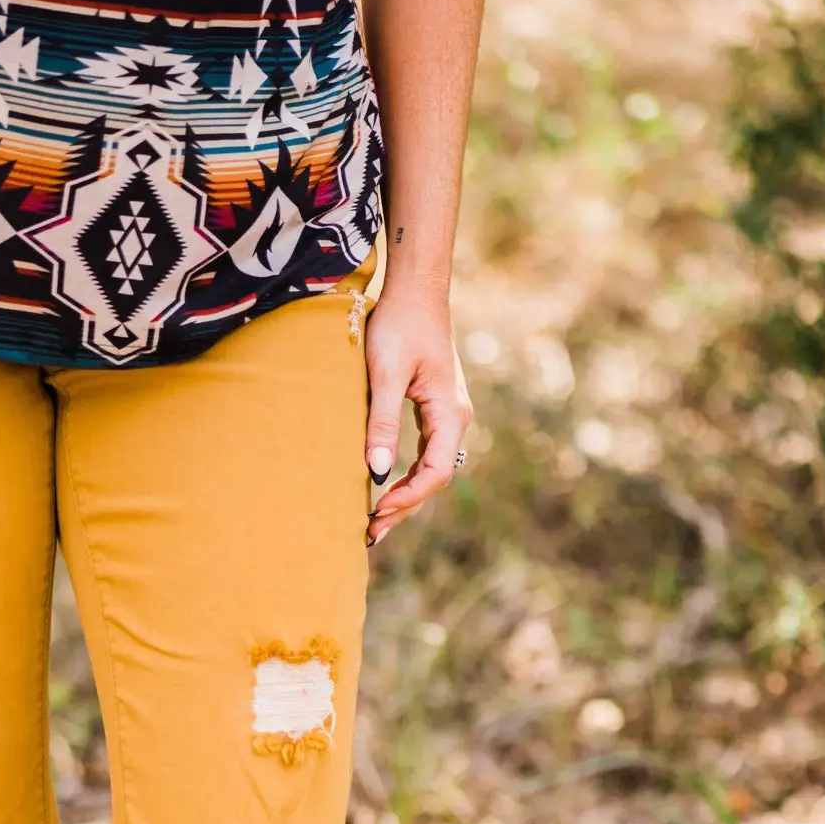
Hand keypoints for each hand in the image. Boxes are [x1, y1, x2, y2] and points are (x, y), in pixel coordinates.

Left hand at [363, 284, 473, 546]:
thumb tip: (376, 472)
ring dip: (405, 497)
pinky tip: (385, 489)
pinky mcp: (434, 409)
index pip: (435, 472)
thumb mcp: (386, 374)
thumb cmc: (399, 324)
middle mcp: (455, 418)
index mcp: (450, 412)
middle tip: (369, 533)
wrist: (414, 290)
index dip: (407, 498)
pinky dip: (406, 477)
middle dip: (404, 508)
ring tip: (375, 521)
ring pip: (430, 469)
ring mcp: (447, 415)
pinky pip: (425, 455)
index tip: (376, 511)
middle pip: (434, 478)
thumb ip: (383, 422)